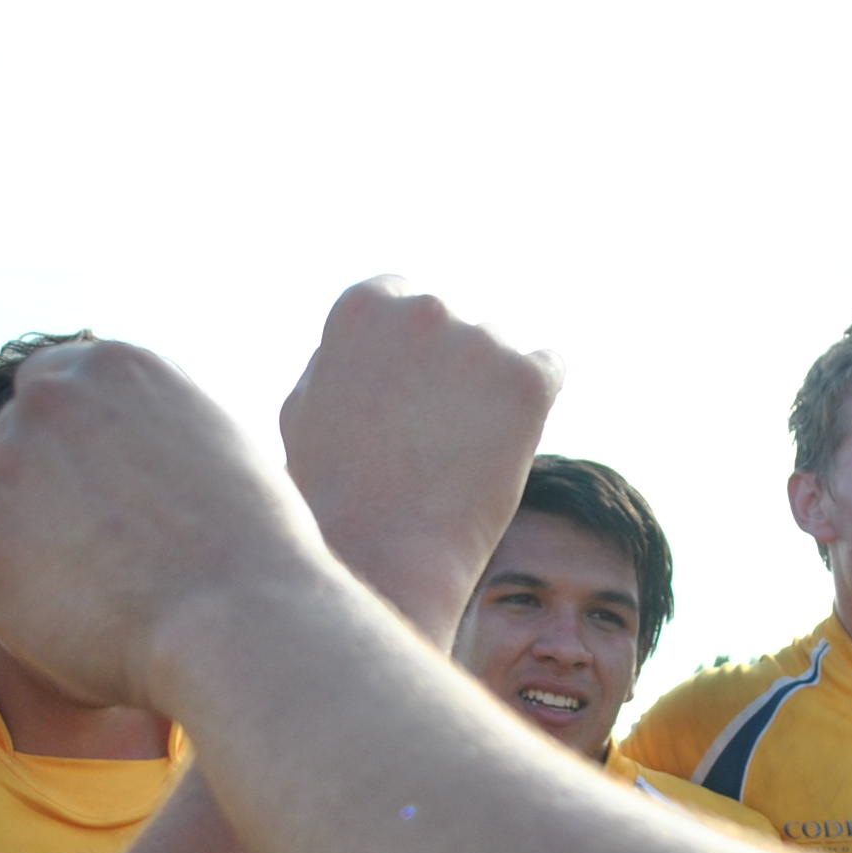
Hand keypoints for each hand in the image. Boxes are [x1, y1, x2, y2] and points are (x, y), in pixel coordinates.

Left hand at [0, 337, 324, 709]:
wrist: (244, 624)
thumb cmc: (255, 559)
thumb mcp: (220, 449)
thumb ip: (153, 428)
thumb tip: (121, 446)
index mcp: (114, 366)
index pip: (46, 391)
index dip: (55, 454)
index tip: (76, 505)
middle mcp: (51, 398)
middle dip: (22, 504)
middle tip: (64, 565)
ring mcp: (5, 467)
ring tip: (29, 597)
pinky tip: (9, 630)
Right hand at [279, 277, 560, 634]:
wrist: (386, 555)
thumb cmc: (334, 495)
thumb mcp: (302, 410)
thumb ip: (336, 359)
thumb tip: (371, 337)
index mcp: (363, 307)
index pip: (400, 297)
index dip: (405, 351)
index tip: (405, 394)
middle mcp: (424, 309)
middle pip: (454, 324)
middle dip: (451, 369)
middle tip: (433, 437)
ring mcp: (480, 340)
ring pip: (501, 350)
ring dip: (490, 390)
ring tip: (460, 457)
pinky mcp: (528, 378)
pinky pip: (549, 367)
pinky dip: (535, 400)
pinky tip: (510, 441)